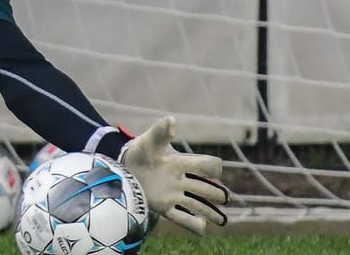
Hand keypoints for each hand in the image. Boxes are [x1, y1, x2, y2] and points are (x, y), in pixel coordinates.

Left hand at [119, 115, 229, 234]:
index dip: (212, 167)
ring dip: (210, 212)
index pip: (204, 165)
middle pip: (205, 188)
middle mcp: (181, 180)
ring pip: (197, 204)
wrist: (123, 164)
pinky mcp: (164, 206)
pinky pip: (181, 218)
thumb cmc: (140, 150)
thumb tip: (171, 120)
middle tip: (225, 198)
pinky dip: (192, 224)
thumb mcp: (150, 140)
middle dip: (216, 193)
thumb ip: (161, 131)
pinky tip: (202, 228)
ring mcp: (173, 194)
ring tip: (222, 220)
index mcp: (180, 163)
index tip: (216, 169)